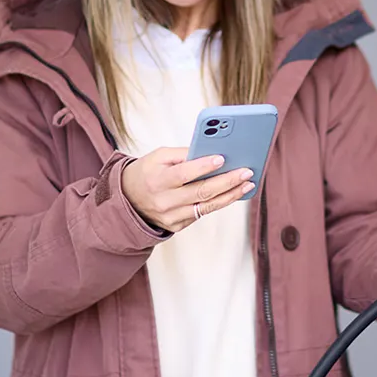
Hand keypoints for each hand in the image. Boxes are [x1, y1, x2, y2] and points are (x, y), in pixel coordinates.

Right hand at [120, 147, 254, 233]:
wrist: (128, 201)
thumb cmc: (147, 173)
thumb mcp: (158, 157)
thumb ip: (182, 153)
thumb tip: (210, 151)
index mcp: (157, 180)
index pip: (183, 174)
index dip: (203, 166)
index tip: (222, 158)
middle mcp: (165, 201)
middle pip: (202, 191)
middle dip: (228, 181)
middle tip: (247, 171)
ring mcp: (172, 216)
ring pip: (207, 206)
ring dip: (231, 194)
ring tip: (248, 183)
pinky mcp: (178, 225)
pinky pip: (203, 213)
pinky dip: (220, 202)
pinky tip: (234, 193)